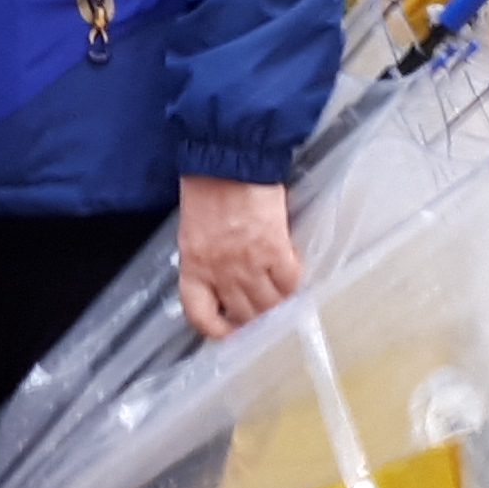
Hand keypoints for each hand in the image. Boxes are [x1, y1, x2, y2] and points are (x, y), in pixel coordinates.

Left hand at [174, 173, 300, 341]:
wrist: (228, 156)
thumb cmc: (208, 184)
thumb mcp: (195, 227)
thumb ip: (207, 256)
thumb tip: (225, 275)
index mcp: (194, 264)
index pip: (200, 314)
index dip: (217, 329)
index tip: (228, 330)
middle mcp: (220, 271)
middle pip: (244, 313)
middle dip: (256, 317)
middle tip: (265, 310)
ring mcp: (248, 262)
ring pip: (270, 303)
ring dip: (279, 302)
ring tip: (283, 293)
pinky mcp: (274, 248)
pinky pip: (290, 280)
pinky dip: (294, 280)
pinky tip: (293, 268)